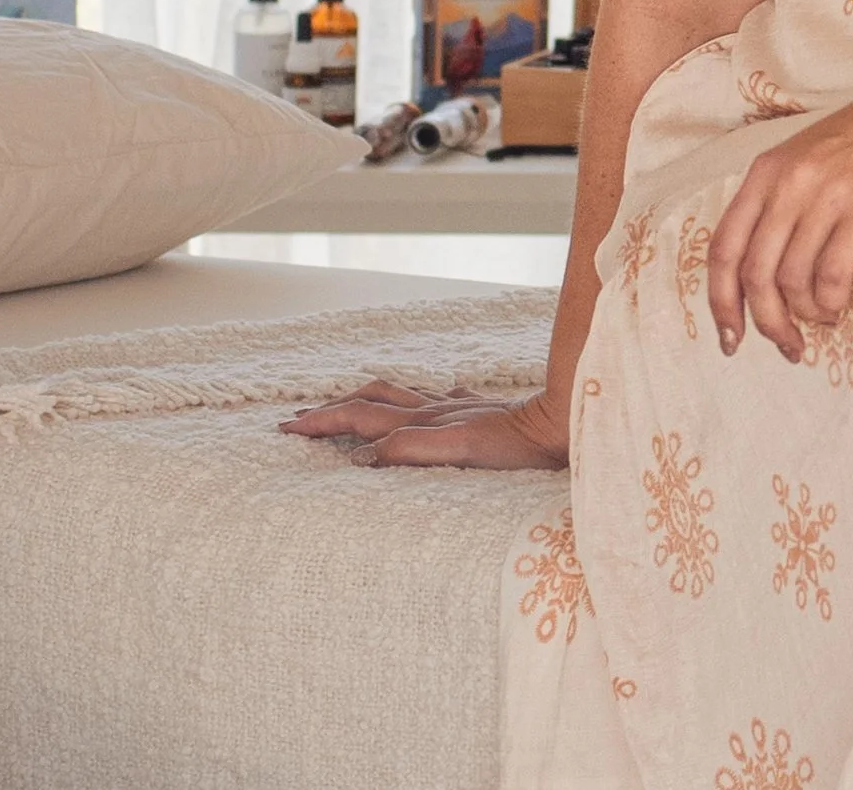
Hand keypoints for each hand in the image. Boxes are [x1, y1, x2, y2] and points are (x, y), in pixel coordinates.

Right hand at [279, 379, 567, 468]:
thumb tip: (363, 456)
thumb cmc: (520, 448)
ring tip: (343, 402)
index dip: (323, 422)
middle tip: (299, 418)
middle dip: (332, 408)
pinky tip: (424, 402)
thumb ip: (411, 448)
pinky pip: (436, 402)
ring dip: (364, 399)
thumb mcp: (461, 451)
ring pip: (400, 396)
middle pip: (372, 400)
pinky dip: (414, 403)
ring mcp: (458, 408)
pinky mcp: (480, 413)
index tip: (288, 427)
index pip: (361, 417)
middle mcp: (437, 409)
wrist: (565, 424)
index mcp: (426, 420)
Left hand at [707, 66, 852, 362]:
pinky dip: (832, 303)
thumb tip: (758, 275)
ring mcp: (826, 198)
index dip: (720, 301)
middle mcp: (788, 184)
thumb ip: (775, 203)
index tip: (730, 336)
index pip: (722, 248)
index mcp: (765, 172)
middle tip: (786, 344)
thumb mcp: (803, 158)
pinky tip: (841, 303)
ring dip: (806, 314)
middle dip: (766, 322)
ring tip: (824, 314)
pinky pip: (832, 277)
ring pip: (792, 282)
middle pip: (754, 275)